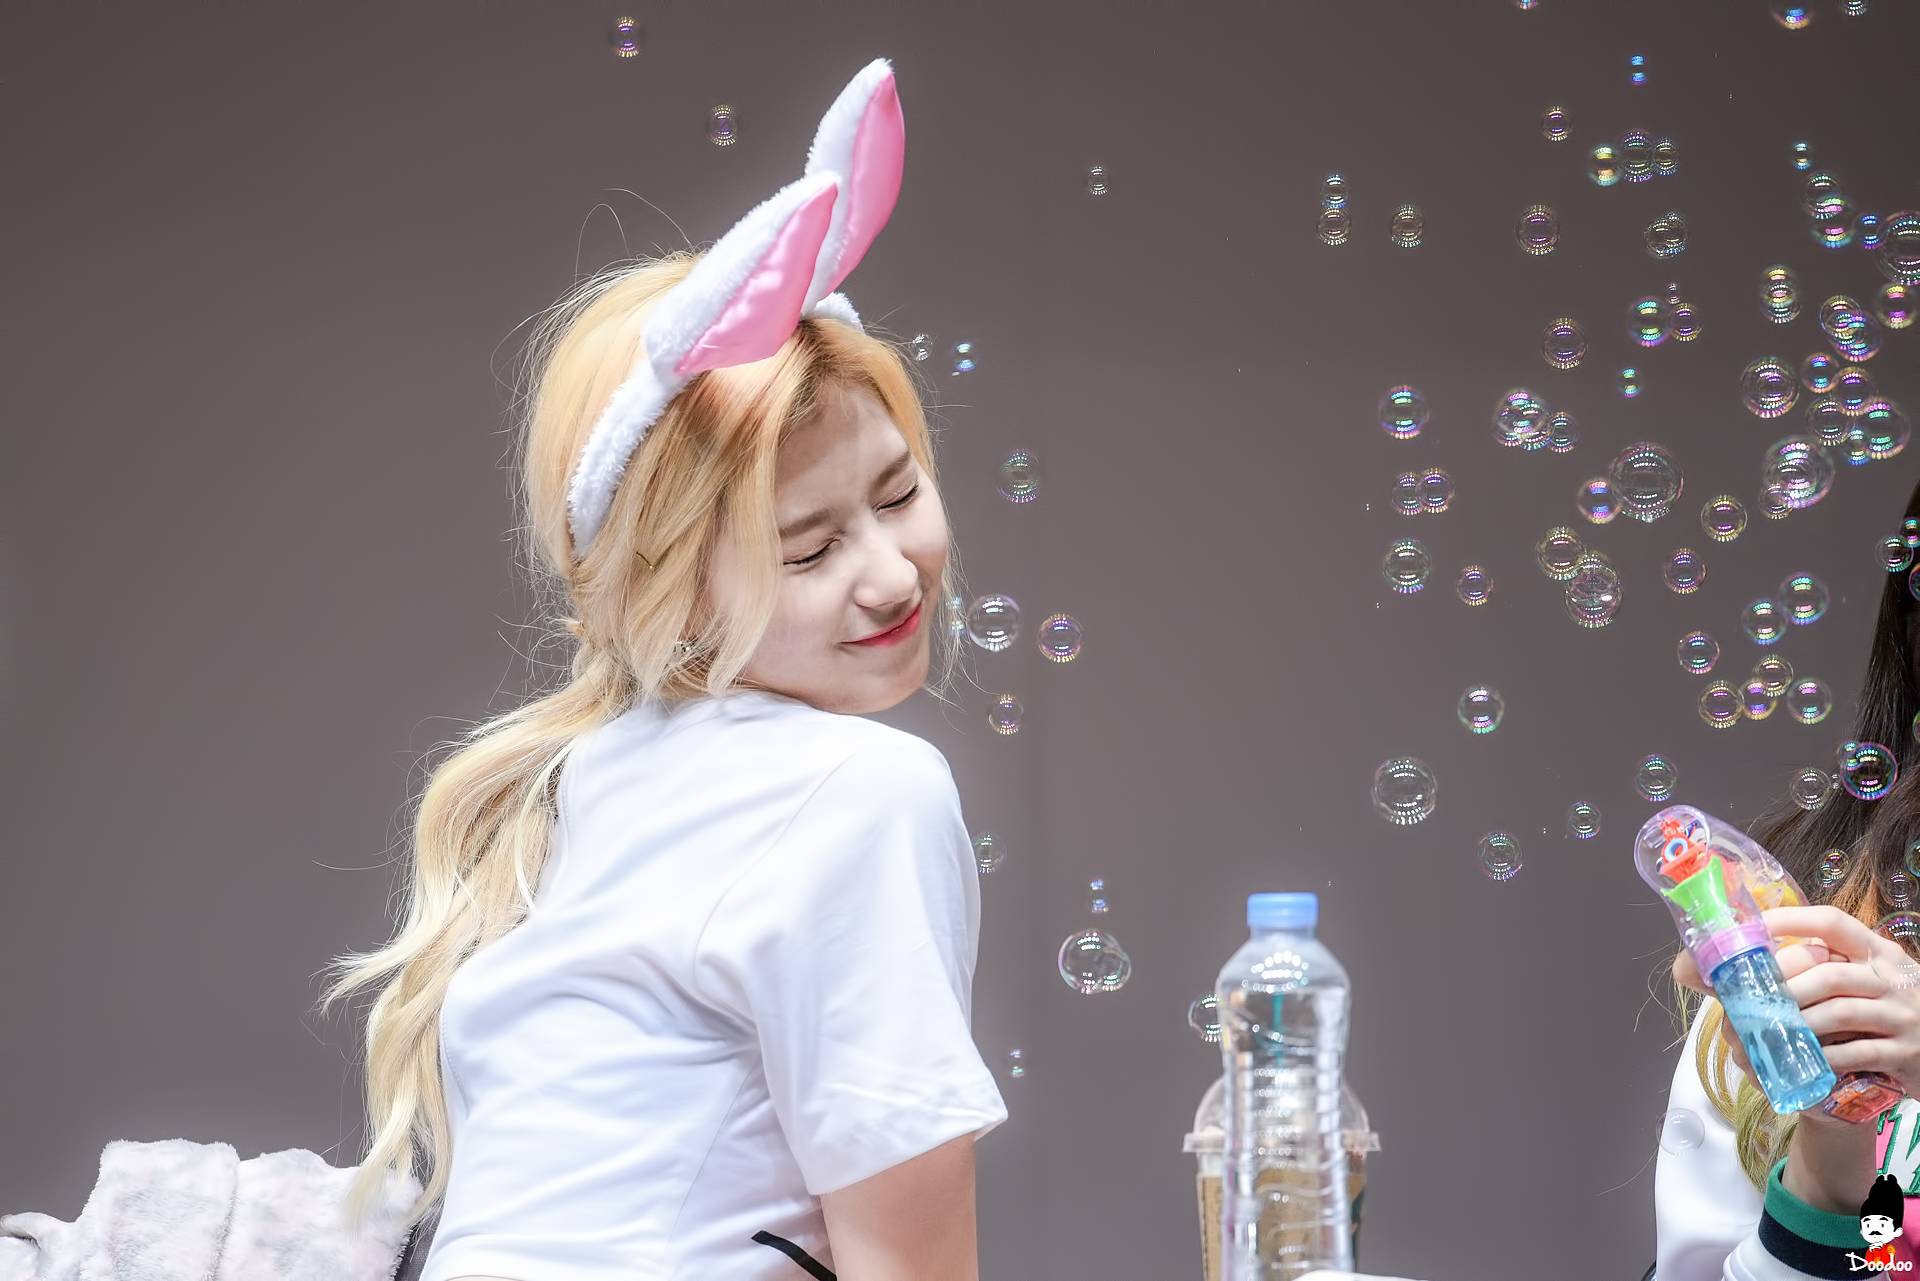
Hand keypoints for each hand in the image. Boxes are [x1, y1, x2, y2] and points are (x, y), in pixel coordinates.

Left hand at [1671, 905, 1919, 1213]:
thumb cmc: (1870, 1015)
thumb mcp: (1849, 983)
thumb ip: (1791, 973)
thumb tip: (1688, 967)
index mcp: (1875, 951)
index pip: (1831, 922)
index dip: (1789, 921)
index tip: (1751, 929)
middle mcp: (1891, 976)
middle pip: (1827, 971)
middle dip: (1783, 986)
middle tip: (1754, 1000)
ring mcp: (1902, 1013)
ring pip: (1838, 1011)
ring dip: (1797, 1023)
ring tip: (1773, 1030)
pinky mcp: (1905, 1052)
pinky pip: (1856, 1051)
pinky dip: (1824, 1057)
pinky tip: (1805, 1061)